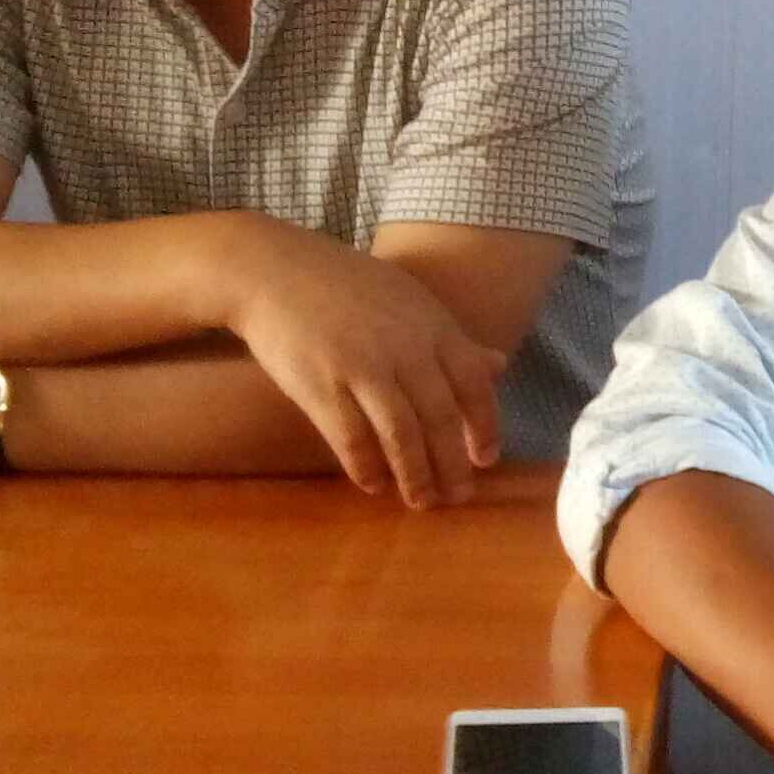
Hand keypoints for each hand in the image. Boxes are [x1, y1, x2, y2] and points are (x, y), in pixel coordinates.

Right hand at [222, 222, 506, 505]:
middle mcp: (405, 349)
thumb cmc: (347, 286)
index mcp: (433, 327)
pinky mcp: (321, 387)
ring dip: (414, 476)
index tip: (486, 459)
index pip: (473, 385)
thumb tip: (498, 366)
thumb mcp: (410, 301)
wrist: (275, 272)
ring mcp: (362, 368)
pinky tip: (373, 485)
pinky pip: (351, 438)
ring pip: (401, 436)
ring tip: (421, 502)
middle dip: (452, 464)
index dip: (484, 427)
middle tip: (458, 496)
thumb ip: (452, 339)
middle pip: (440, 418)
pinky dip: (366, 466)